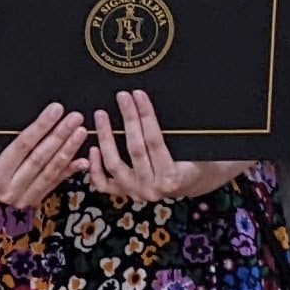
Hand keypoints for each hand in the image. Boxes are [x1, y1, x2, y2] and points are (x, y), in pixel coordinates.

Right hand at [0, 101, 86, 209]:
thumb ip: (3, 132)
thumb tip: (30, 112)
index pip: (23, 145)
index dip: (42, 126)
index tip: (56, 110)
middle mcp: (8, 191)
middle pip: (40, 158)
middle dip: (60, 136)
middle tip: (75, 118)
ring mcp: (21, 199)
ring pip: (50, 171)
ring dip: (68, 151)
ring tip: (81, 132)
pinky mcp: (32, 200)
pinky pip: (54, 183)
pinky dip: (69, 170)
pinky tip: (82, 159)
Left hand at [86, 90, 237, 203]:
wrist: (196, 182)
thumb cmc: (196, 162)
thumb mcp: (195, 149)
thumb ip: (175, 135)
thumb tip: (151, 106)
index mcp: (171, 178)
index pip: (155, 141)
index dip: (146, 116)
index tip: (139, 96)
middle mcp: (152, 188)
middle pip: (135, 149)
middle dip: (128, 119)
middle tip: (122, 97)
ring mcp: (135, 192)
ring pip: (114, 164)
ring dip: (106, 138)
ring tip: (102, 116)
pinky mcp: (124, 194)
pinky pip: (104, 184)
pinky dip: (95, 167)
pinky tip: (93, 148)